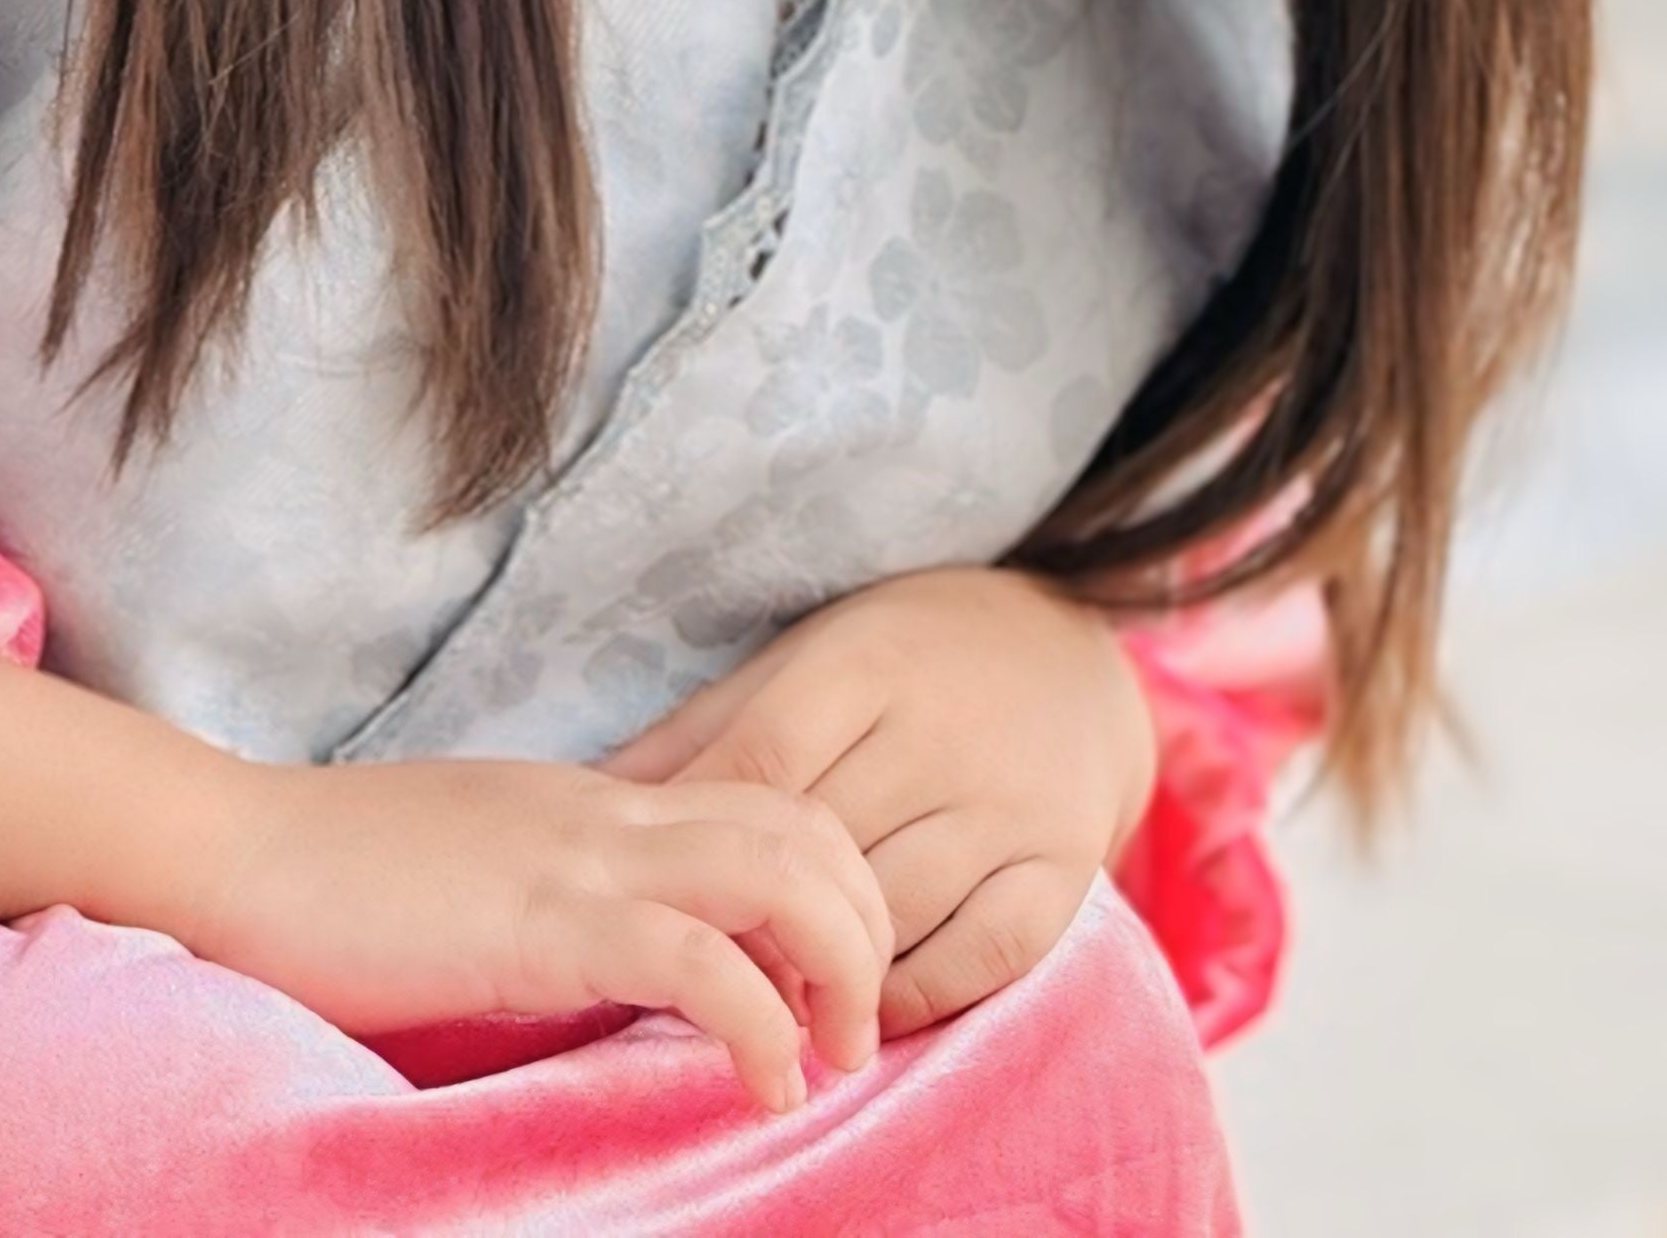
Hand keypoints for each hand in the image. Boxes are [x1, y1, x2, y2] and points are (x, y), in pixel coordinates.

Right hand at [195, 753, 892, 1110]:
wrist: (228, 851)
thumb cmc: (326, 884)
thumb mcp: (473, 877)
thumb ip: (551, 902)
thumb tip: (608, 970)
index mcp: (595, 801)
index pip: (763, 805)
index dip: (829, 886)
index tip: (834, 982)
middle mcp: (608, 810)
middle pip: (805, 824)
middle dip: (865, 923)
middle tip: (860, 1030)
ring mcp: (579, 856)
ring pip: (780, 866)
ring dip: (839, 963)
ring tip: (836, 1057)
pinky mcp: (543, 922)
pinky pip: (697, 957)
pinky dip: (758, 1019)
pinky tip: (765, 1084)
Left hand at [604, 568, 1158, 1037]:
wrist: (1074, 652)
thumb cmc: (910, 659)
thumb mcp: (811, 657)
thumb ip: (709, 727)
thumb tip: (592, 794)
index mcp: (868, 664)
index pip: (762, 761)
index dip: (695, 840)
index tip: (650, 900)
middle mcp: (944, 731)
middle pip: (824, 849)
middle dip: (750, 921)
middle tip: (694, 975)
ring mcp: (1012, 802)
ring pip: (897, 910)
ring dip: (824, 972)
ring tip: (769, 1008)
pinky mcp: (1066, 862)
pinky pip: (985, 955)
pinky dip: (918, 996)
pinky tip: (868, 1013)